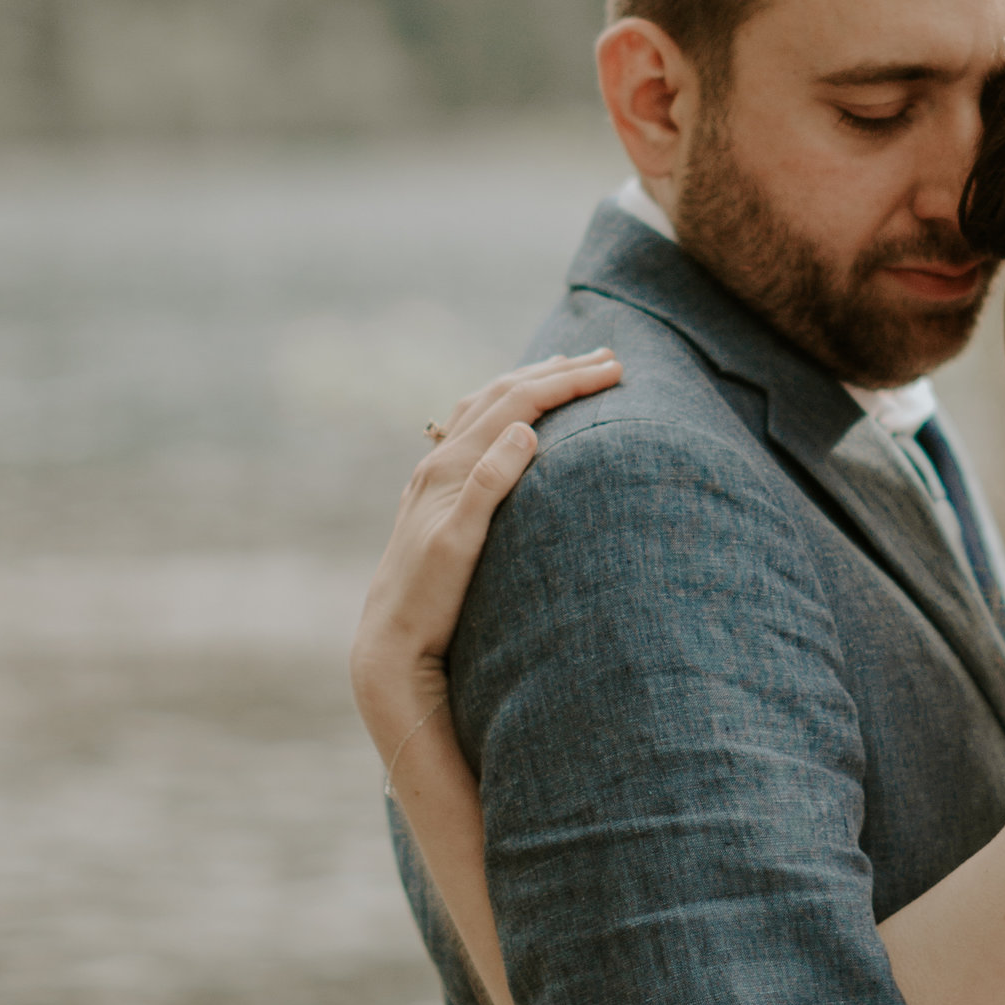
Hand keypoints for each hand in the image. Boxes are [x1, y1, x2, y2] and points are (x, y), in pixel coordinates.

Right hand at [349, 352, 622, 763]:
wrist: (395, 646)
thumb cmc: (437, 595)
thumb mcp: (466, 531)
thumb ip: (492, 488)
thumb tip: (528, 443)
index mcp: (446, 464)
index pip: (502, 402)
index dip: (549, 377)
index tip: (598, 366)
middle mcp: (440, 469)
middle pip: (503, 399)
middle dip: (558, 371)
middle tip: (610, 357)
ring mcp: (441, 498)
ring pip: (492, 421)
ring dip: (541, 389)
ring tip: (591, 372)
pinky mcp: (449, 536)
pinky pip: (477, 484)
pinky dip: (500, 454)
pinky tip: (530, 434)